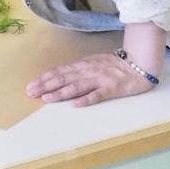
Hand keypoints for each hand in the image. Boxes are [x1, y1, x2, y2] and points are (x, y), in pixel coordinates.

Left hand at [26, 53, 154, 106]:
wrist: (138, 65)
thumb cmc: (113, 65)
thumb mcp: (91, 63)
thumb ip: (76, 70)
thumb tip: (57, 77)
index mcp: (81, 65)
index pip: (58, 72)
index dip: (43, 79)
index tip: (30, 85)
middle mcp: (87, 71)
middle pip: (63, 79)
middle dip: (45, 86)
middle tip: (31, 93)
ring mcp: (99, 80)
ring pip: (76, 87)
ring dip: (60, 93)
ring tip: (47, 98)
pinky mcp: (112, 89)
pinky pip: (98, 95)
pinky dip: (86, 100)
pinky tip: (75, 105)